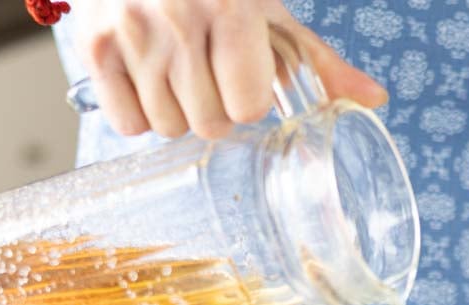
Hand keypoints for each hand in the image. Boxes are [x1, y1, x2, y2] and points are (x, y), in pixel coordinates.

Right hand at [73, 0, 387, 139]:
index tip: (239, 76)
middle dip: (212, 108)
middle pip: (207, 125)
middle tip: (206, 72)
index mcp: (231, 6)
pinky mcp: (92, 45)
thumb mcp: (268, 11)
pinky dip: (138, 113)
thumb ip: (317, 62)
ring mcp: (130, 32)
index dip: (246, 98)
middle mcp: (177, 18)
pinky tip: (146, 78)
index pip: (247, 107)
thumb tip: (375, 100)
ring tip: (175, 69)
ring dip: (177, 111)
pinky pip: (126, 124)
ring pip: (167, 128)